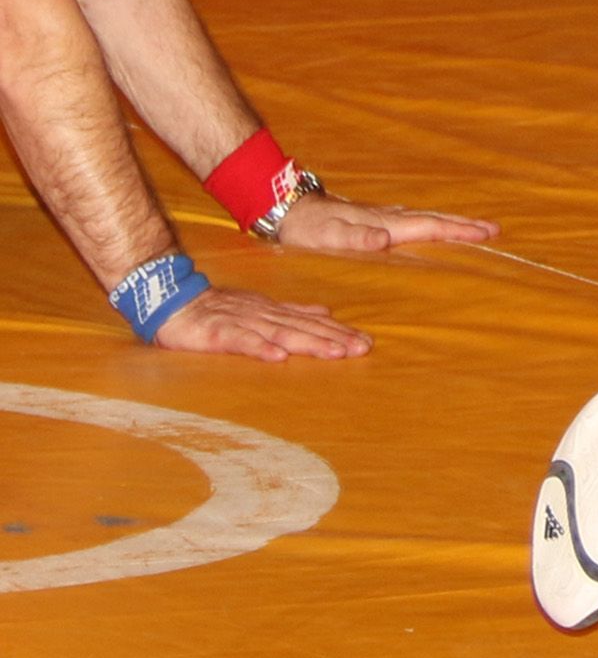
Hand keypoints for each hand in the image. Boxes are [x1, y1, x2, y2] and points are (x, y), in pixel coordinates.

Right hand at [156, 286, 369, 361]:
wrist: (172, 300)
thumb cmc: (218, 309)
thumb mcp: (260, 308)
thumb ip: (292, 312)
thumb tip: (326, 312)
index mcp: (274, 311)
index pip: (312, 322)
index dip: (339, 332)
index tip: (366, 342)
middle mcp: (263, 315)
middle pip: (304, 328)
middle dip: (334, 339)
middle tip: (362, 349)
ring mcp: (241, 323)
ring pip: (280, 333)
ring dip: (309, 342)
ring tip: (334, 353)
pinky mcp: (217, 333)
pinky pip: (240, 341)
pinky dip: (259, 348)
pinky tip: (278, 357)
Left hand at [270, 190, 498, 255]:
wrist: (286, 206)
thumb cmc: (305, 228)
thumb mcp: (326, 236)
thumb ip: (355, 238)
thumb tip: (384, 239)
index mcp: (383, 224)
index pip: (428, 227)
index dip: (458, 230)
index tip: (486, 232)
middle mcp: (386, 217)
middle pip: (433, 218)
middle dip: (464, 224)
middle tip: (494, 229)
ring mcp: (379, 215)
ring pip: (424, 217)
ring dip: (450, 222)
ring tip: (472, 226)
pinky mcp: (371, 217)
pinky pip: (410, 219)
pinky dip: (429, 221)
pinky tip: (427, 223)